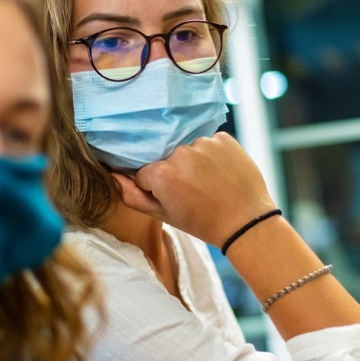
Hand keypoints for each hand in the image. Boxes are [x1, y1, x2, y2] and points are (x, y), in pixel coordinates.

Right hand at [113, 132, 275, 245]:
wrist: (246, 221)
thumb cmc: (202, 222)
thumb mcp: (164, 215)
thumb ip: (133, 196)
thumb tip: (112, 175)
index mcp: (162, 174)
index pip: (146, 173)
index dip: (157, 188)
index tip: (174, 199)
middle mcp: (181, 153)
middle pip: (166, 158)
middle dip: (174, 172)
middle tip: (193, 192)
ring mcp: (204, 143)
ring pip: (188, 149)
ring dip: (194, 162)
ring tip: (209, 182)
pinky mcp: (223, 138)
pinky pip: (208, 142)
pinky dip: (212, 155)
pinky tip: (220, 173)